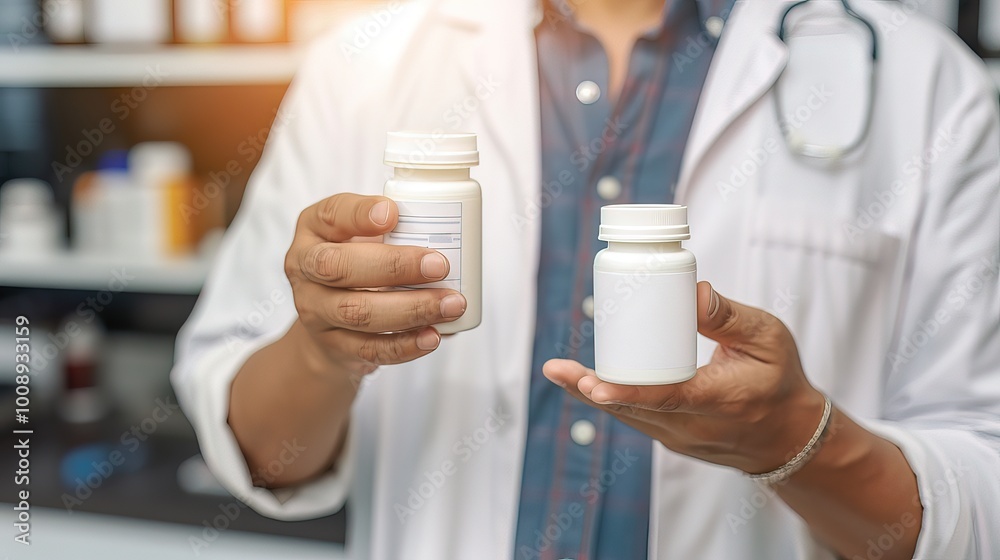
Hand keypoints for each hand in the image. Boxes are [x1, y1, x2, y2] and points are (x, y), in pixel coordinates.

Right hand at [284, 193, 466, 378]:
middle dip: (394, 266)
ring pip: (358, 313)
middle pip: (339, 267)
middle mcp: (305, 268)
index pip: (332, 214)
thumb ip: (393, 228)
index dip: (360, 214)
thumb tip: (447, 236)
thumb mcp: (361, 232)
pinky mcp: (334, 345)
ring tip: (451, 304)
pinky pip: (370, 348)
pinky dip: (406, 344)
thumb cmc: (356, 261)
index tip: (394, 214)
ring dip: (411, 309)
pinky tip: (434, 335)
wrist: (327, 319)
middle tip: (440, 265)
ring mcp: (316, 310)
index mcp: (314, 228)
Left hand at [544, 281, 826, 474]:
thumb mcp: (769, 340)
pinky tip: (585, 379)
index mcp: (721, 400)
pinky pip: (636, 418)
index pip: (667, 399)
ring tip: (559, 370)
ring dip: (592, 393)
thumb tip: (694, 291)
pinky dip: (612, 399)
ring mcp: (680, 438)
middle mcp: (695, 426)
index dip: (626, 392)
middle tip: (558, 369)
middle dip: (591, 390)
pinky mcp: (671, 437)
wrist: (788, 435)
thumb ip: (731, 316)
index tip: (592, 383)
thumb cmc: (778, 380)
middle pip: (633, 410)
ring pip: (628, 416)